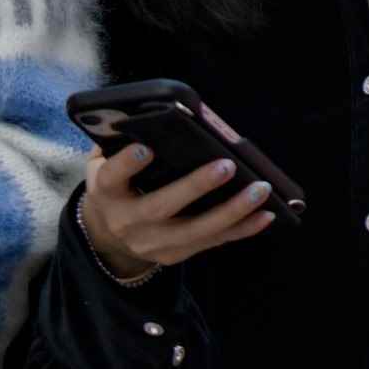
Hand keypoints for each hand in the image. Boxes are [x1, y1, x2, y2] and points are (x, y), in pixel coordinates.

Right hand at [75, 136, 276, 281]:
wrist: (108, 235)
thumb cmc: (117, 186)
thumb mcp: (104, 162)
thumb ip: (119, 142)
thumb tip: (151, 114)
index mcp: (106, 193)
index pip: (111, 177)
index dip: (127, 164)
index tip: (146, 149)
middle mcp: (126, 222)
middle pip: (160, 207)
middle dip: (195, 187)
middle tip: (226, 166)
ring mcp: (151, 243)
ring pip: (194, 230)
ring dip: (231, 211)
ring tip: (260, 190)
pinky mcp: (174, 255)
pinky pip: (212, 242)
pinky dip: (242, 229)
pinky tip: (265, 214)